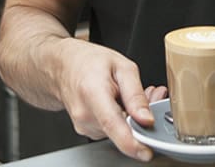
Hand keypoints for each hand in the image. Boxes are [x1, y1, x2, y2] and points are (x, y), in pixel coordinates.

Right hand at [53, 39, 161, 161]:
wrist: (63, 67)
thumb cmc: (88, 62)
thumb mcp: (121, 66)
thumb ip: (136, 94)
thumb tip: (147, 119)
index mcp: (93, 93)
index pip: (113, 125)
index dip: (131, 142)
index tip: (146, 151)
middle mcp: (85, 115)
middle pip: (123, 129)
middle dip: (143, 116)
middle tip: (151, 94)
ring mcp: (84, 126)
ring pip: (121, 130)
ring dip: (133, 116)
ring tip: (130, 94)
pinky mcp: (88, 131)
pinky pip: (113, 130)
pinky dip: (123, 118)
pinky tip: (121, 102)